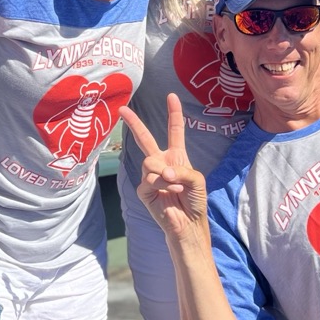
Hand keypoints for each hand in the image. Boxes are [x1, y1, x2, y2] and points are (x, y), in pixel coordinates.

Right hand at [119, 94, 209, 239]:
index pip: (174, 131)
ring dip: (165, 174)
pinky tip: (171, 193)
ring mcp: (150, 175)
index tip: (171, 96)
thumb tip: (162, 171)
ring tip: (175, 185)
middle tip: (122, 109)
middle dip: (134, 123)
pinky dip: (162, 185)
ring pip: (149, 161)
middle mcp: (161, 162)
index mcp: (176, 155)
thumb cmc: (195, 200)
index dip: (174, 113)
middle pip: (145, 138)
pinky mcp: (144, 190)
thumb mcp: (196, 179)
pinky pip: (149, 179)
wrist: (188, 222)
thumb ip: (181, 170)